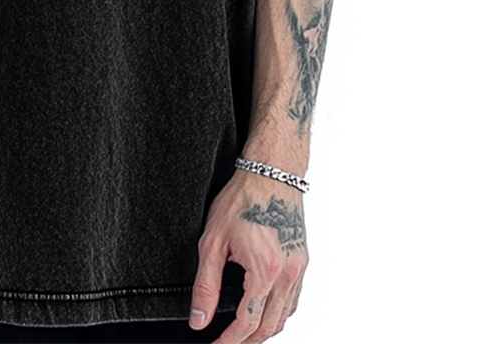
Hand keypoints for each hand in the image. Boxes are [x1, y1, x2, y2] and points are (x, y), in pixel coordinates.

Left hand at [189, 171, 307, 342]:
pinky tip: (263, 309)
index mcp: (264, 271)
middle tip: (226, 341)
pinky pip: (294, 300)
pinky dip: (279, 312)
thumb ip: (205, 284)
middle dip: (247, 340)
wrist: (271, 174)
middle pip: (270, 327)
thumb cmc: (242, 199)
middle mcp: (287, 275)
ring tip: (242, 331)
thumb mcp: (213, 241)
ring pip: (285, 317)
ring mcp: (298, 269)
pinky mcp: (302, 261)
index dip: (229, 341)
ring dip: (264, 329)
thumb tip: (199, 319)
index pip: (248, 323)